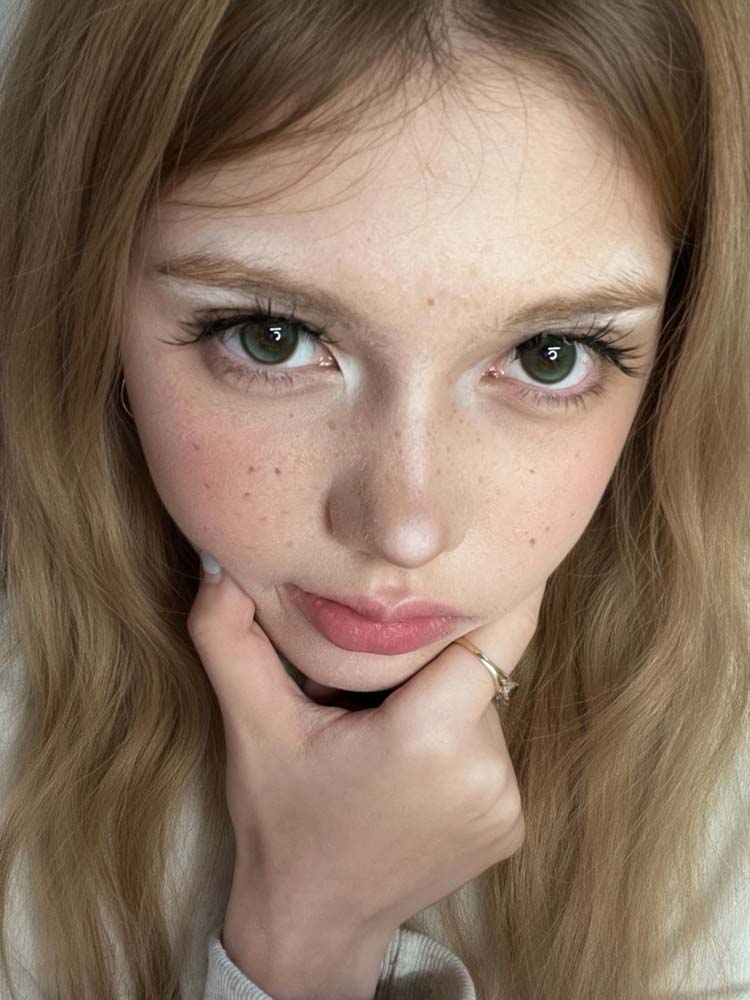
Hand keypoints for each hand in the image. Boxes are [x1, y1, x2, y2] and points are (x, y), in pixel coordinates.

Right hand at [188, 565, 544, 946]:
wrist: (313, 923)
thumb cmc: (280, 819)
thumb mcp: (249, 724)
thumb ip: (227, 636)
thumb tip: (220, 562)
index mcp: (427, 738)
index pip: (492, 633)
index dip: (488, 595)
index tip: (485, 558)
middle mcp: (484, 773)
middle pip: (474, 668)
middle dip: (430, 660)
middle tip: (370, 686)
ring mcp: (505, 804)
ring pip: (483, 707)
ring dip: (442, 701)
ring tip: (381, 732)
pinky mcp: (511, 825)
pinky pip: (491, 750)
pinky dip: (457, 742)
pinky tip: (407, 767)